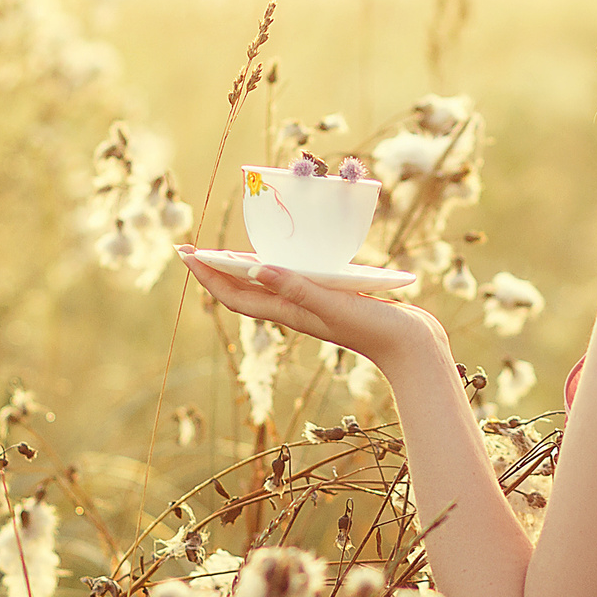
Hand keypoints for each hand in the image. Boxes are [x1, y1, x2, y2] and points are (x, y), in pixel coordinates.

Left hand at [176, 247, 441, 367]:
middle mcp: (295, 310)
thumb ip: (297, 287)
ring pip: (267, 287)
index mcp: (289, 311)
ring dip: (243, 270)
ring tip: (228, 253)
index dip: (209, 275)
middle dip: (217, 271)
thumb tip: (256, 269)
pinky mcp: (332, 301)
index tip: (186, 254)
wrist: (411, 347)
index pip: (235, 294)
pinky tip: (288, 257)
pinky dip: (279, 268)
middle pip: (244, 290)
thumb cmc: (374, 328)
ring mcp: (312, 307)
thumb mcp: (332, 303)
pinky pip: (293, 282)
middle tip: (193, 249)